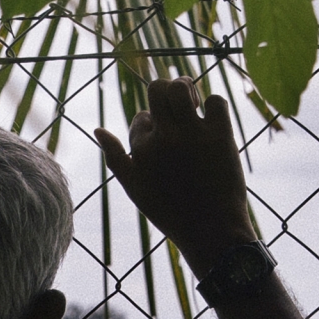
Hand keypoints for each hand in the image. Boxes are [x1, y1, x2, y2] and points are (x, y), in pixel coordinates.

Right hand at [99, 77, 256, 264]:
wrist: (211, 231)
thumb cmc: (171, 213)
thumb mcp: (135, 188)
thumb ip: (115, 158)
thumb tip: (98, 129)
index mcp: (141, 148)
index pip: (141, 117)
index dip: (152, 124)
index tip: (165, 140)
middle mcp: (164, 137)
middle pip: (157, 88)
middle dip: (166, 90)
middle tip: (180, 104)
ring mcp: (192, 134)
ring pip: (182, 87)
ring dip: (187, 87)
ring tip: (194, 101)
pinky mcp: (220, 135)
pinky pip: (216, 101)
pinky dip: (215, 106)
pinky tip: (215, 120)